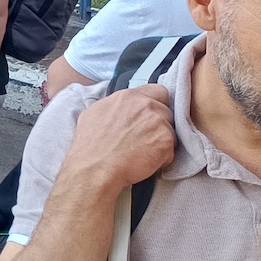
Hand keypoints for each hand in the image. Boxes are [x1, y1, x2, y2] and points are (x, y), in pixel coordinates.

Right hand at [60, 84, 174, 192]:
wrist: (94, 169)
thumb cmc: (89, 147)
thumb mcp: (93, 114)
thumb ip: (113, 106)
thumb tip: (119, 108)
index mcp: (128, 96)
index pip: (157, 91)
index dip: (156, 104)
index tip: (149, 116)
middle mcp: (145, 105)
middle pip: (166, 110)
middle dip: (159, 123)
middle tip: (146, 137)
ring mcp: (158, 122)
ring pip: (170, 129)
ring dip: (161, 140)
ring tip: (144, 152)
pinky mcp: (166, 140)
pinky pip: (171, 148)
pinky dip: (162, 158)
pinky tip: (146, 162)